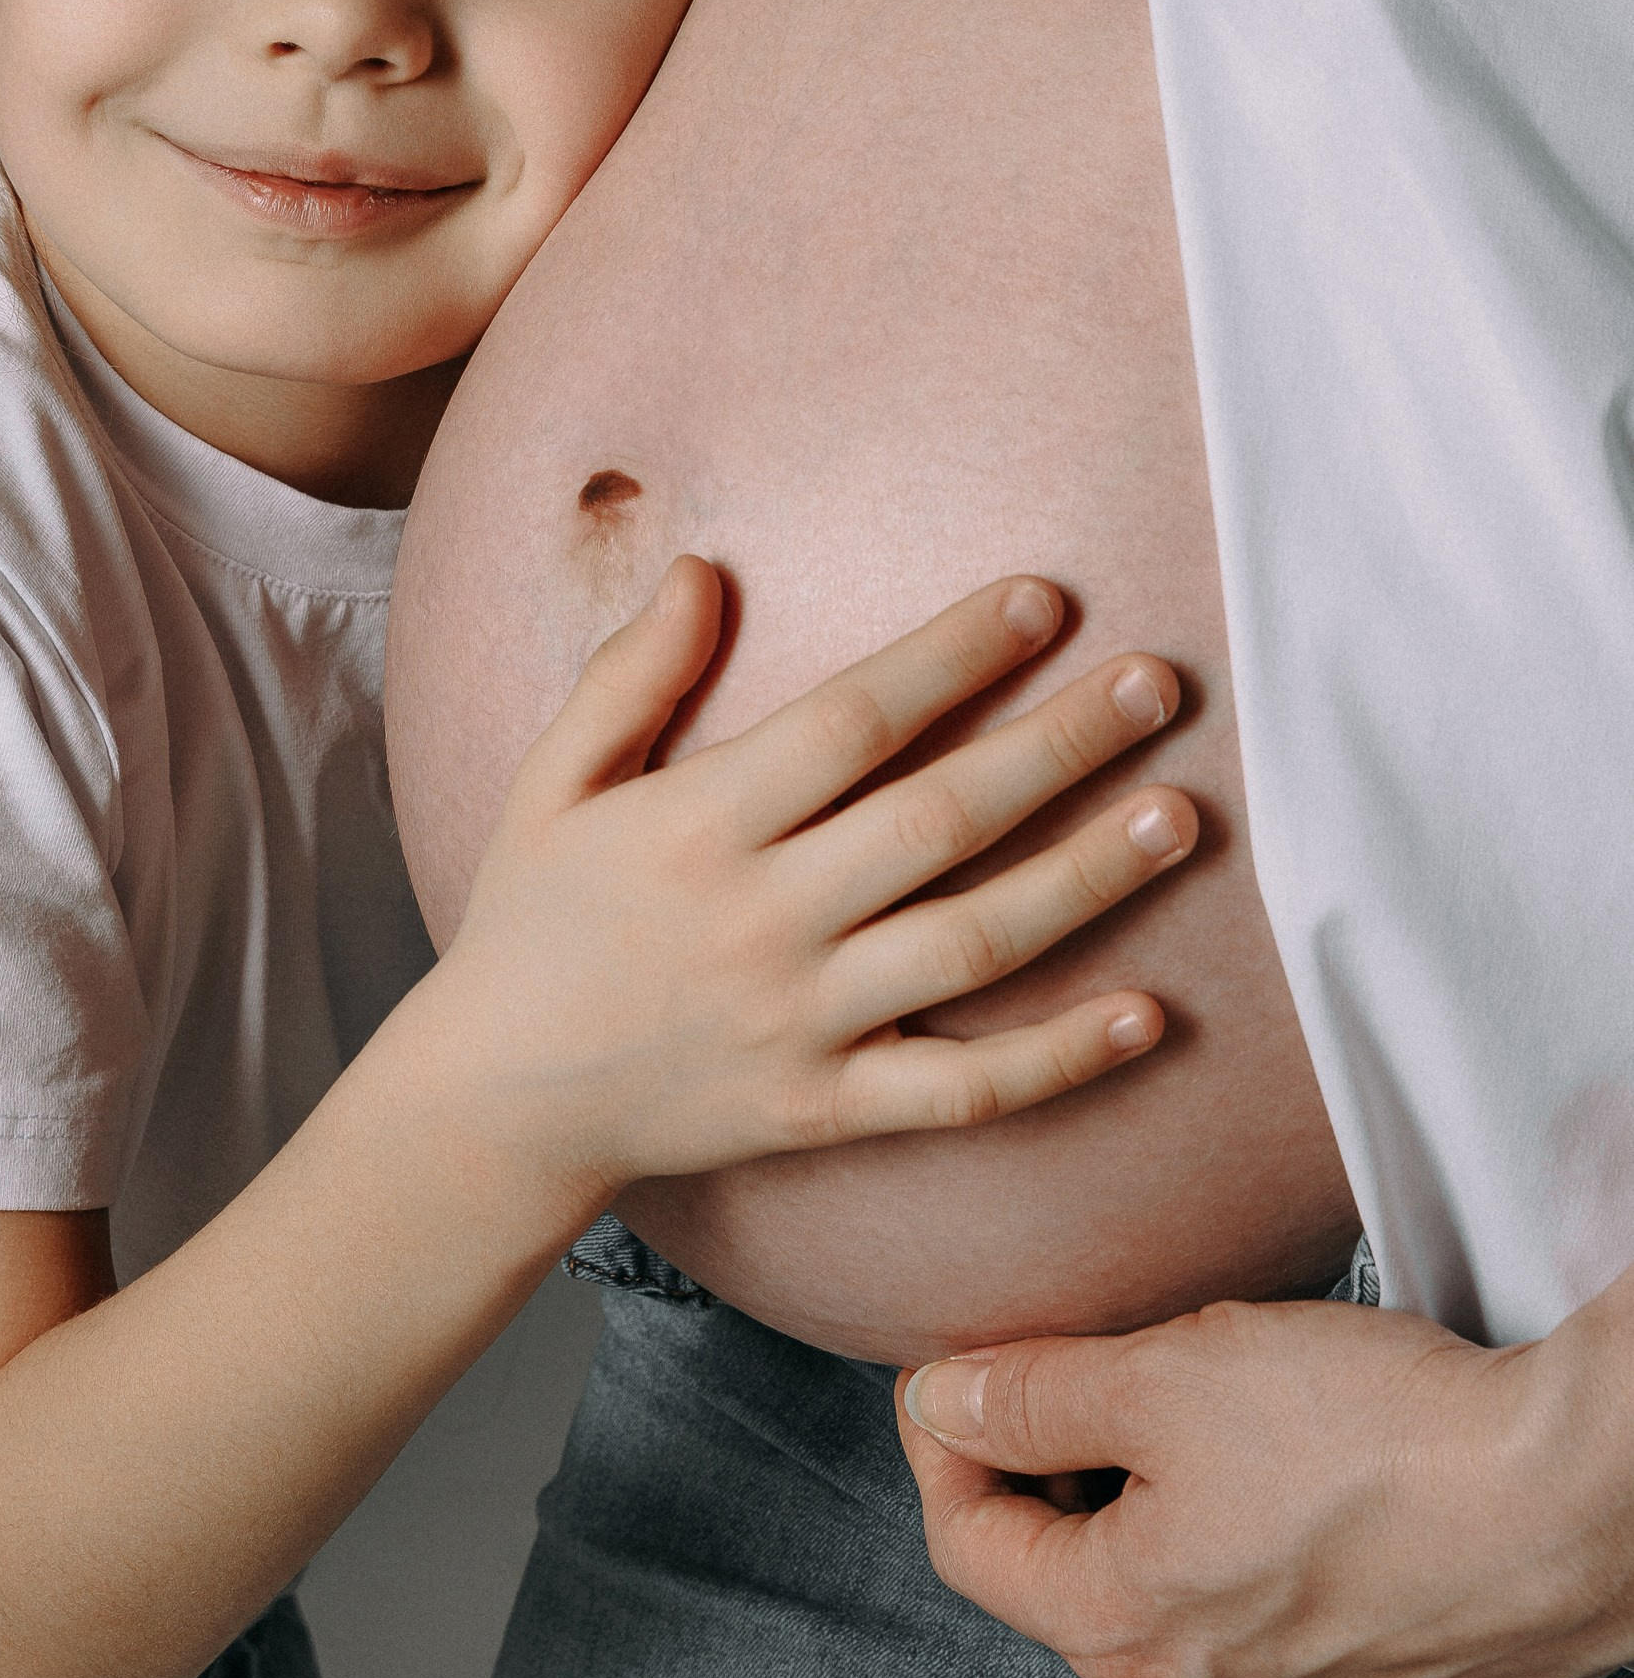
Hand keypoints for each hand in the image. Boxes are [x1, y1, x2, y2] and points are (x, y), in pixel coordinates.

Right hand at [428, 559, 1198, 1195]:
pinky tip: (1146, 1014)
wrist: (497, 1100)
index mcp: (698, 826)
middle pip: (940, 820)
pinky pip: (960, 1089)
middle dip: (1058, 745)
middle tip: (1161, 685)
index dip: (953, 654)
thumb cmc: (530, 921)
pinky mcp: (826, 1109)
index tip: (1044, 599)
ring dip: (1087, 880)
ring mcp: (801, 1023)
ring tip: (1181, 819)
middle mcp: (761, 921)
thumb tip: (704, 568)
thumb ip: (629, 674)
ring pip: (973, 944)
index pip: (852, 721)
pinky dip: (1058, 1059)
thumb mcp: (552, 782)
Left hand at [895, 1274, 1633, 1677]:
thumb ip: (1030, 1395)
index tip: (952, 1370)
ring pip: (1172, 1629)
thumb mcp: (1165, 1373)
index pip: (970, 1542)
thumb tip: (939, 1400)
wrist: (1576, 1502)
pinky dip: (1248, 1594)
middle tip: (1070, 1385)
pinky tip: (1283, 1517)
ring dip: (1150, 1538)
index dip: (944, 1442)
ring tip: (1187, 1437)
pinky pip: (1272, 1668)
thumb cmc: (1373, 1433)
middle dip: (1048, 1486)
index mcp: (1120, 1633)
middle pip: (1068, 1590)